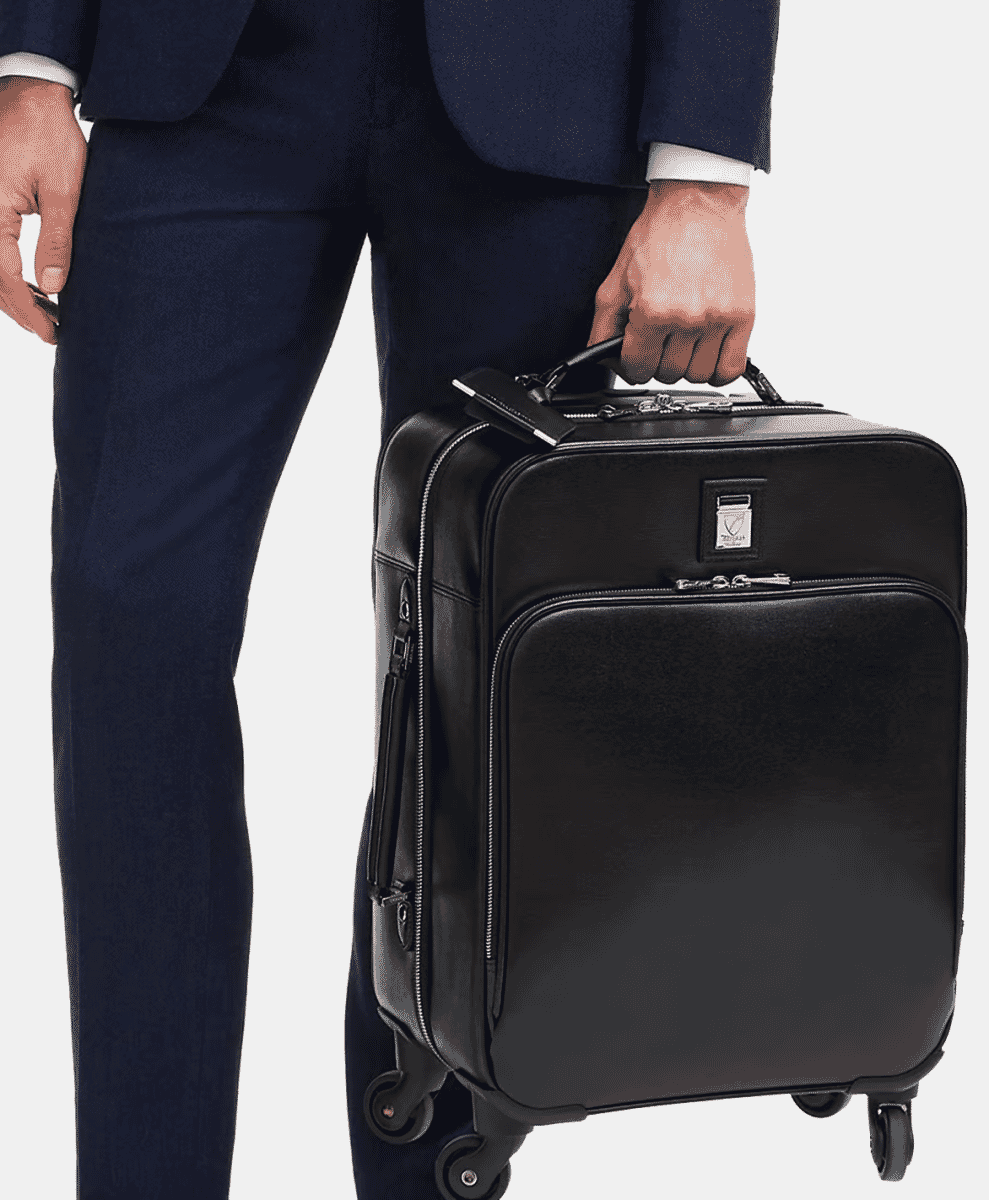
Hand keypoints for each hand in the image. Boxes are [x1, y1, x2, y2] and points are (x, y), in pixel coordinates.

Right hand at [0, 76, 86, 343]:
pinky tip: (27, 285)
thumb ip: (56, 241)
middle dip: (18, 309)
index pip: (5, 278)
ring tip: (42, 313)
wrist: (30, 92)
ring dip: (10, 293)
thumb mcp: (62, 191)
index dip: (28, 311)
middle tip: (50, 331)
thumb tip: (52, 288)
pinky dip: (2, 271)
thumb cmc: (49, 134)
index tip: (52, 333)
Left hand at [588, 180, 754, 386]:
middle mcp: (686, 317)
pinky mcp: (743, 315)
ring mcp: (717, 318)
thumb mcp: (615, 280)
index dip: (632, 364)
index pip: (637, 369)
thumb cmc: (660, 234)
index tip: (638, 354)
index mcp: (652, 310)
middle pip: (668, 374)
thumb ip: (603, 325)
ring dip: (688, 365)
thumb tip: (603, 358)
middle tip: (661, 340)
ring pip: (698, 376)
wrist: (698, 202)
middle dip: (659, 361)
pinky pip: (730, 368)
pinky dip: (719, 370)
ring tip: (685, 341)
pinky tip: (709, 352)